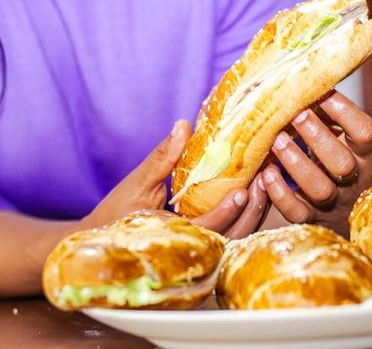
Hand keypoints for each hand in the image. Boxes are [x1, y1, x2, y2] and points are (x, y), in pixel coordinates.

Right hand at [79, 119, 268, 238]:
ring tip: (266, 179)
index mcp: (173, 237)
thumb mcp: (137, 183)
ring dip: (254, 211)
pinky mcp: (206, 240)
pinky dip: (247, 212)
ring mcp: (201, 246)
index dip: (225, 212)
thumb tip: (183, 125)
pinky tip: (258, 188)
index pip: (206, 230)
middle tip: (265, 179)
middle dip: (251, 211)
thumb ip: (162, 158)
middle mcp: (192, 246)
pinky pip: (233, 230)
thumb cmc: (115, 214)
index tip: (241, 192)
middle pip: (231, 236)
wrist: (105, 239)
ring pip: (237, 236)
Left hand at [259, 90, 371, 236]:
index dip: (346, 112)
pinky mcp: (311, 221)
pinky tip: (266, 174)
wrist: (339, 217)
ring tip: (277, 140)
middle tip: (295, 114)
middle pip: (342, 163)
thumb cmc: (332, 166)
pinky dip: (280, 193)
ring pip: (319, 188)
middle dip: (318, 137)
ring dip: (296, 163)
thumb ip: (326, 117)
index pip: (365, 133)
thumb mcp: (340, 141)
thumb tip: (297, 79)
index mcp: (362, 155)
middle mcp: (352, 180)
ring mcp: (332, 203)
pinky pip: (297, 212)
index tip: (322, 93)